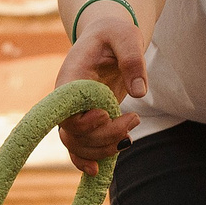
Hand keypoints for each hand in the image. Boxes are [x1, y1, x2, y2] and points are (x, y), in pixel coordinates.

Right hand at [57, 17, 147, 174]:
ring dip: (104, 149)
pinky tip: (99, 170)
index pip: (66, 111)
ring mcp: (75, 113)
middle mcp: (67, 100)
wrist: (107, 37)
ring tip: (131, 134)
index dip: (84, 122)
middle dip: (104, 136)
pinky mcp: (86, 121)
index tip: (107, 114)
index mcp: (71, 79)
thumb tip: (139, 92)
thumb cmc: (114, 34)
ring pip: (77, 145)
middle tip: (134, 119)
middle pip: (73, 133)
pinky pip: (79, 147)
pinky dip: (86, 160)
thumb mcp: (125, 36)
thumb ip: (132, 60)